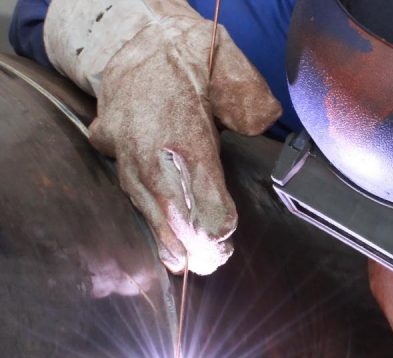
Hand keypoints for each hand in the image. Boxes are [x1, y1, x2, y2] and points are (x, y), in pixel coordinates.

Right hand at [45, 0, 280, 273]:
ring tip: (189, 264)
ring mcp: (124, 148)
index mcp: (180, 123)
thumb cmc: (189, 60)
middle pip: (169, 203)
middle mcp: (147, 142)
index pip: (198, 177)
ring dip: (170, 237)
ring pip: (146, 204)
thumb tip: (264, 121)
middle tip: (213, 263)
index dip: (212, 213)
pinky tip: (166, 246)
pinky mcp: (111, 151)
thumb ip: (249, 100)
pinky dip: (150, 220)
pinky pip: (130, 193)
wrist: (136, 41)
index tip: (225, 235)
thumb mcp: (229, 70)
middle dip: (192, 239)